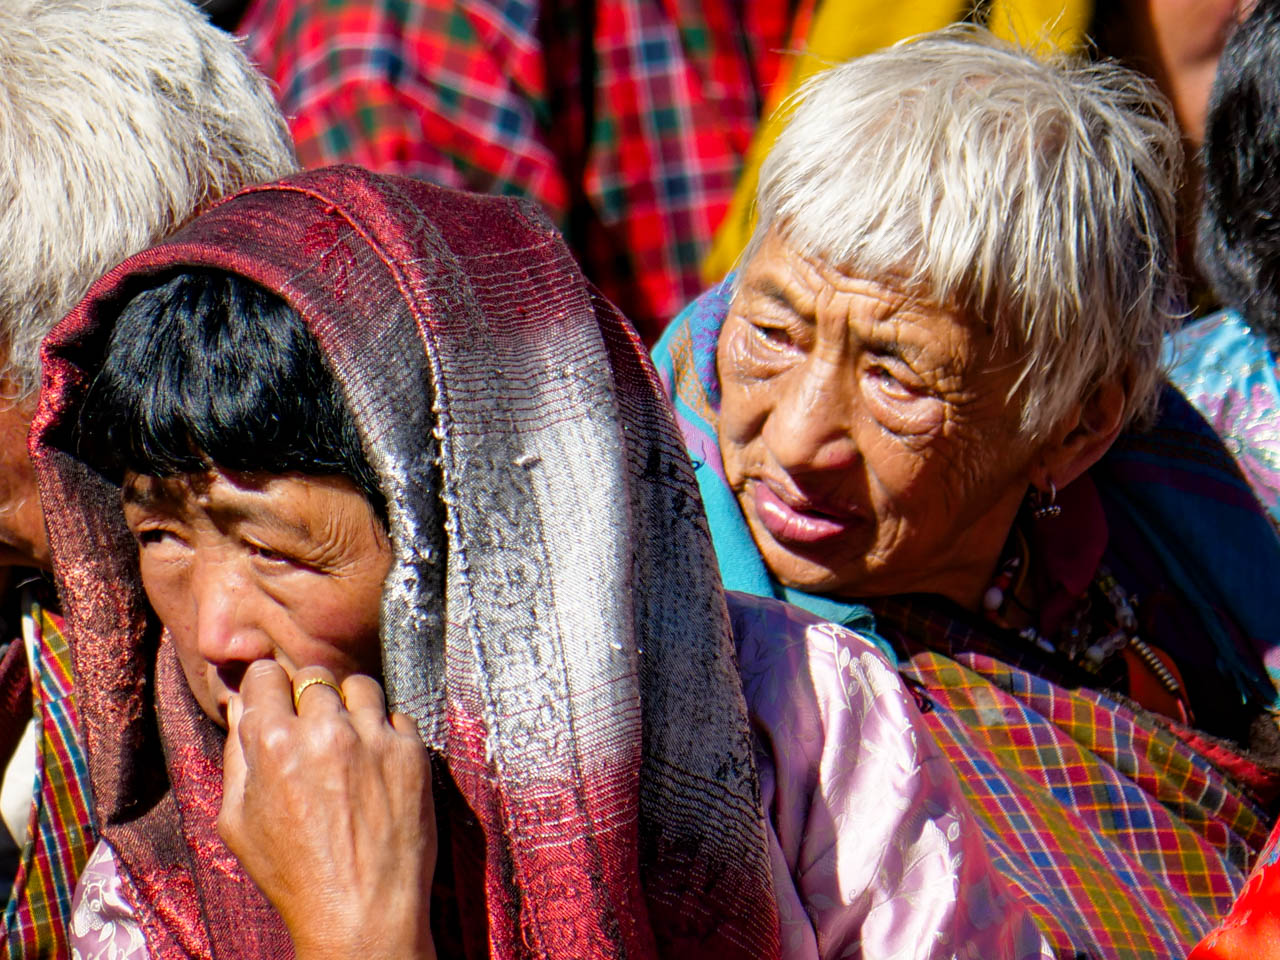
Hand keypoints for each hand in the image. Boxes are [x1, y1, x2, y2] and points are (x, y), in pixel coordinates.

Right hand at [218, 660, 436, 959]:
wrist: (362, 914)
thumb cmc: (295, 876)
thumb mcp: (239, 821)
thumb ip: (237, 754)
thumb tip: (242, 702)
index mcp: (272, 744)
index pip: (267, 673)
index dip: (270, 689)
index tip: (278, 704)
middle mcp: (324, 731)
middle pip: (314, 677)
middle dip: (310, 700)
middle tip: (314, 735)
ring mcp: (372, 737)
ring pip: (360, 685)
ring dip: (352, 707)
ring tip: (349, 744)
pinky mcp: (411, 751)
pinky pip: (397, 716)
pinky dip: (386, 733)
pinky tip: (377, 768)